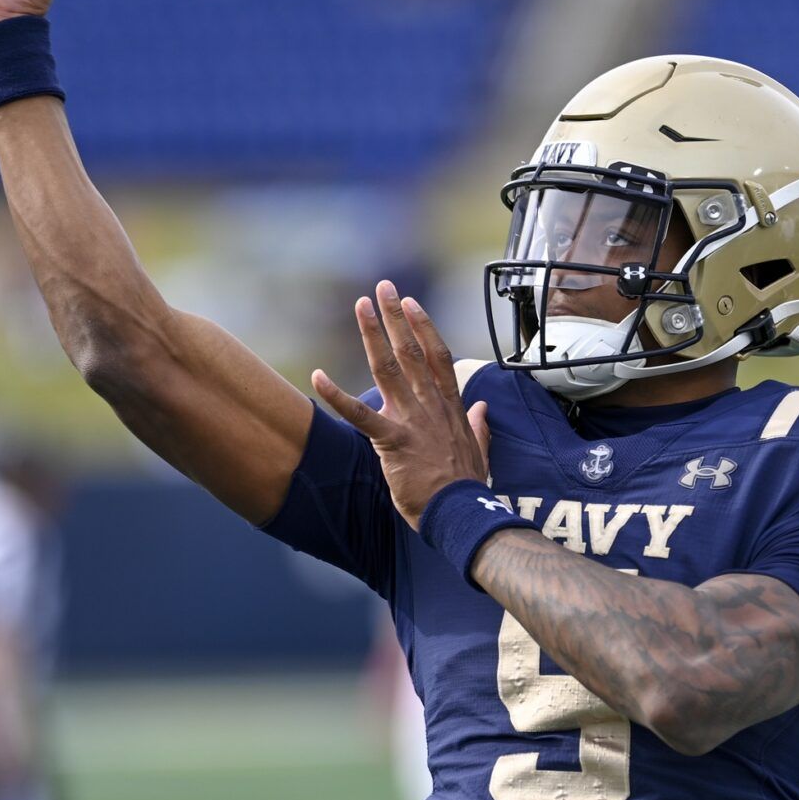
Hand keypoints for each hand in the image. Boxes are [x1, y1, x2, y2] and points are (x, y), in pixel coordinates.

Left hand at [312, 280, 490, 530]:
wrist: (460, 511)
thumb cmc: (466, 486)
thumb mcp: (480, 450)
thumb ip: (479, 426)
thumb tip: (481, 409)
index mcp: (450, 406)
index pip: (437, 356)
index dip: (424, 326)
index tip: (411, 303)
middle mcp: (430, 405)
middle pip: (410, 351)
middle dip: (395, 316)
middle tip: (383, 287)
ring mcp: (411, 420)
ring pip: (388, 368)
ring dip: (373, 334)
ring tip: (360, 306)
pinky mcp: (391, 440)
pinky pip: (359, 414)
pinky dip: (336, 395)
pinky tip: (317, 376)